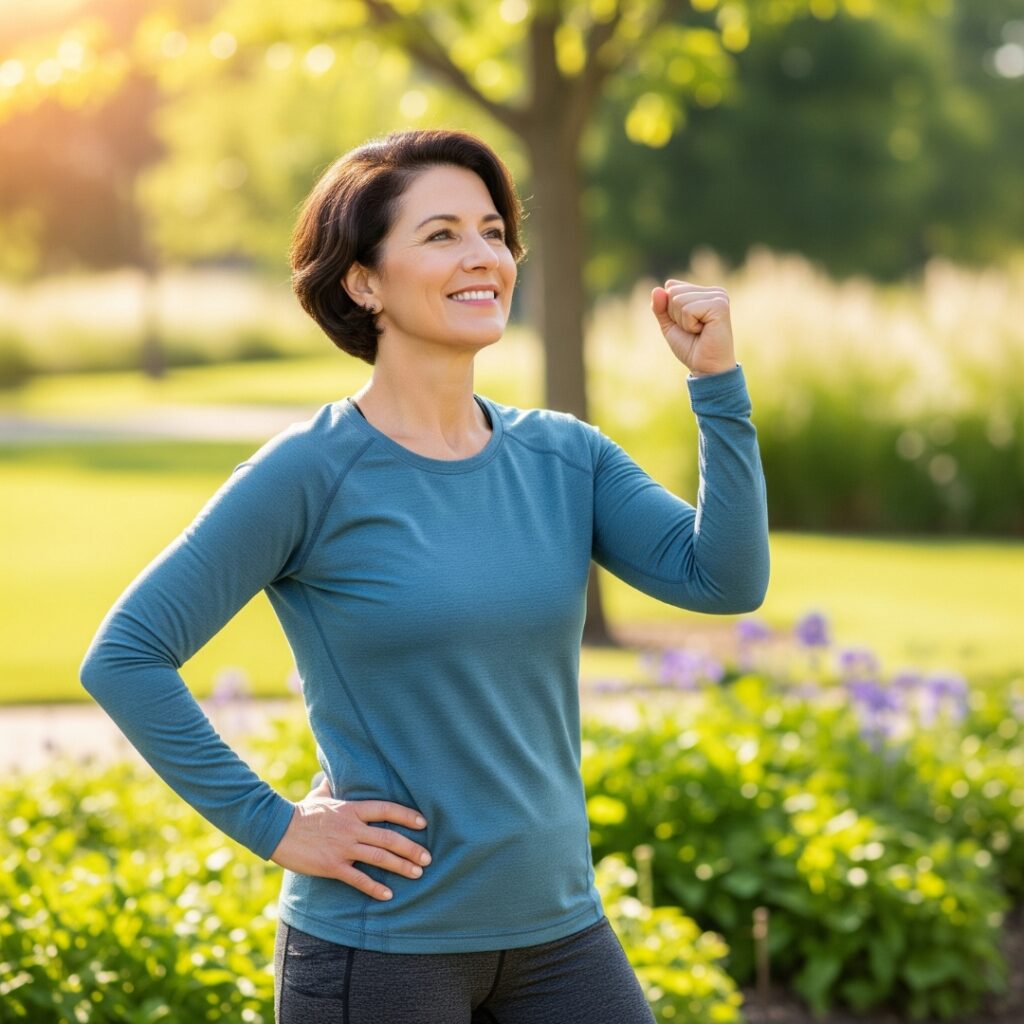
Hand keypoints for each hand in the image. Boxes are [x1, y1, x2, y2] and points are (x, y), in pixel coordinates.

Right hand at [269, 777, 431, 900]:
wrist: (276, 829)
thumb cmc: (300, 812)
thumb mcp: (320, 795)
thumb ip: (333, 786)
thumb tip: (334, 774)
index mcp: (352, 809)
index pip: (387, 809)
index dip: (407, 816)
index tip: (423, 823)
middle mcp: (352, 827)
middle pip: (389, 837)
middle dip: (411, 848)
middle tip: (428, 857)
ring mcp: (343, 847)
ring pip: (379, 858)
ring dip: (401, 866)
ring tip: (417, 874)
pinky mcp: (332, 866)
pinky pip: (358, 879)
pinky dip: (375, 887)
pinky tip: (388, 894)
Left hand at [651, 279, 736, 376]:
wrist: (706, 368)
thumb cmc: (691, 348)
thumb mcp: (669, 325)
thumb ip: (660, 307)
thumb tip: (657, 289)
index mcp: (704, 292)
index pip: (671, 286)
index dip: (670, 310)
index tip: (687, 325)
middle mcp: (714, 291)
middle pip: (673, 292)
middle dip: (676, 316)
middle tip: (693, 330)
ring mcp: (719, 297)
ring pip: (679, 300)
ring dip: (683, 322)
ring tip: (699, 331)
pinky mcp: (720, 306)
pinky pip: (687, 309)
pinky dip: (689, 325)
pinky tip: (703, 331)